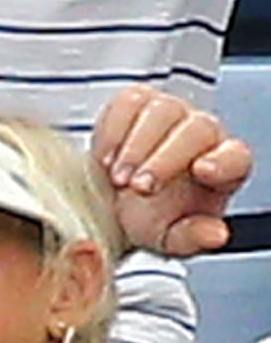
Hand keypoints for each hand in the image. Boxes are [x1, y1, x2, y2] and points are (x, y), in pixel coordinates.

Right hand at [92, 84, 254, 259]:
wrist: (110, 202)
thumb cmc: (148, 216)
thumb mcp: (168, 239)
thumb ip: (192, 238)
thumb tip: (215, 235)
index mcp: (222, 167)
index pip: (235, 156)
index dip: (222, 161)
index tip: (201, 171)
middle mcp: (201, 134)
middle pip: (195, 131)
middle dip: (163, 160)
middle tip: (138, 188)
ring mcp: (170, 113)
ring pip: (162, 112)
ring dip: (135, 147)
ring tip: (117, 178)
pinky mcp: (137, 102)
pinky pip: (129, 103)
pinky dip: (113, 132)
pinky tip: (106, 159)